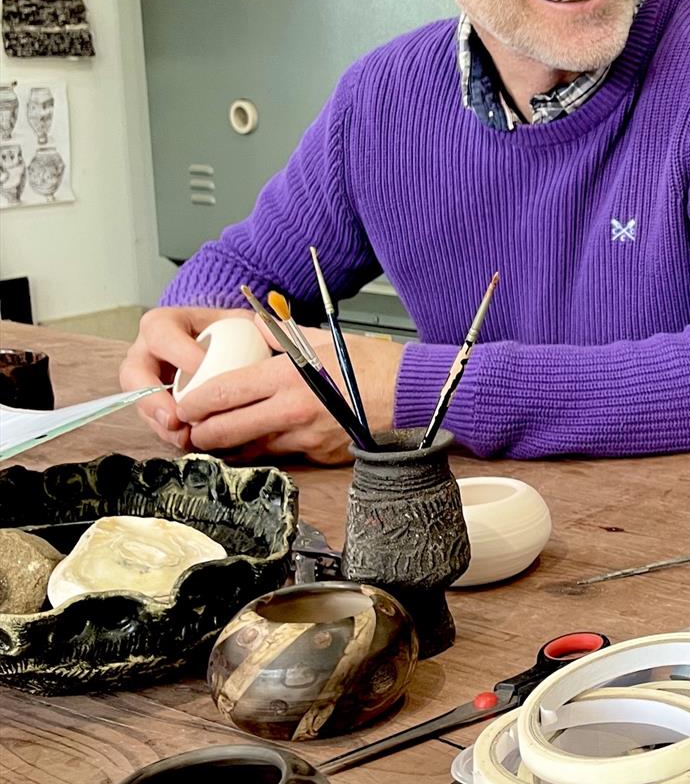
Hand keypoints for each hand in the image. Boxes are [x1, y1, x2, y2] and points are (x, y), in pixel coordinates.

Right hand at [119, 306, 249, 451]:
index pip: (161, 332)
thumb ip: (256, 324)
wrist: (226, 351)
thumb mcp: (244, 323)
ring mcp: (146, 379)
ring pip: (140, 402)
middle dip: (152, 397)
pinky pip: (153, 419)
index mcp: (165, 324)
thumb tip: (272, 327)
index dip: (179, 351)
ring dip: (159, 422)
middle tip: (175, 416)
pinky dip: (168, 432)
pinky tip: (186, 440)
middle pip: (134, 372)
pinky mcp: (154, 403)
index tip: (203, 368)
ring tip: (182, 436)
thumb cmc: (235, 334)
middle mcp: (147, 351)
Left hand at [173, 321, 402, 464]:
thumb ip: (277, 336)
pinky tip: (252, 441)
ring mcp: (303, 439)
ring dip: (224, 445)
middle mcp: (290, 412)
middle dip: (199, 431)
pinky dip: (258, 449)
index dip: (193, 402)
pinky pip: (275, 455)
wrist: (410, 396)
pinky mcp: (316, 457)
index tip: (183, 402)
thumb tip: (243, 328)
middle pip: (223, 431)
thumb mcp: (319, 339)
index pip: (222, 394)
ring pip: (245, 449)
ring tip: (214, 435)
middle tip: (191, 425)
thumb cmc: (368, 363)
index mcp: (287, 377)